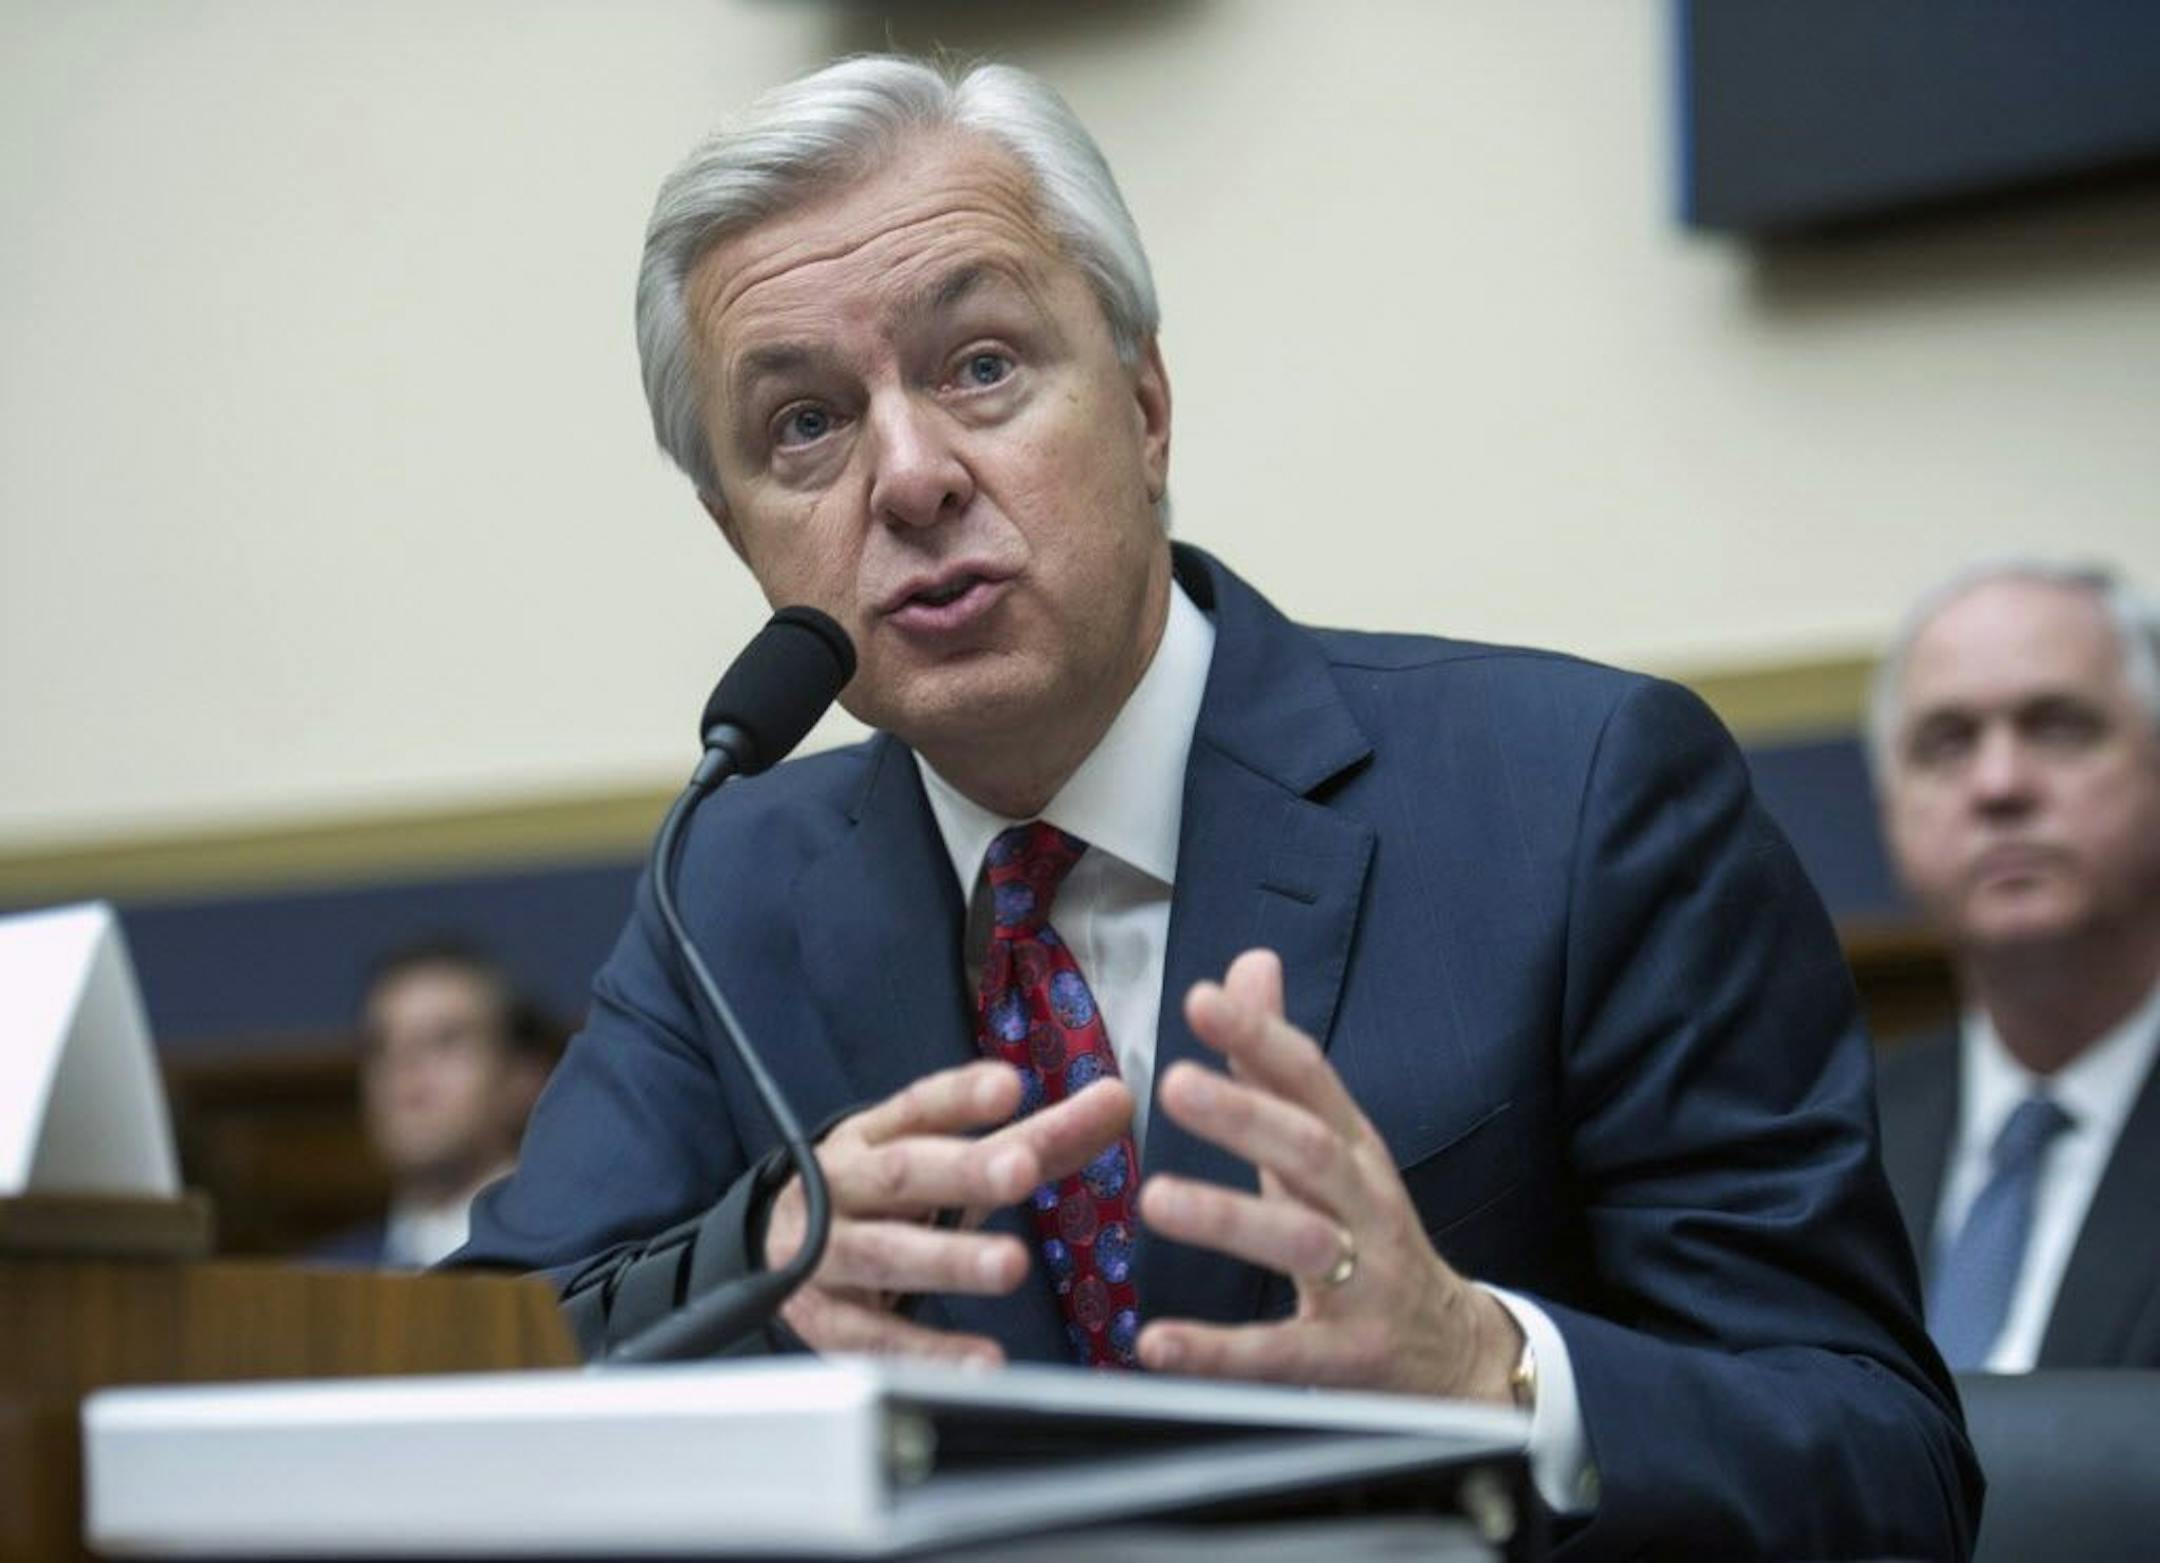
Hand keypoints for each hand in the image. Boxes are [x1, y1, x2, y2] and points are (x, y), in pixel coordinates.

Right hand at [763, 1060, 1132, 1364]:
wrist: (772, 1247)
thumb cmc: (882, 1195)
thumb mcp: (944, 1157)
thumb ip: (1035, 1136)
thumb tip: (1118, 1100)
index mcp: (874, 1136)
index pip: (919, 1107)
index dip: (961, 1096)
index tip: (1009, 1087)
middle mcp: (845, 1185)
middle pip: (903, 1174)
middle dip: (963, 1171)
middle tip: (1022, 1168)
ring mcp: (827, 1252)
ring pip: (887, 1253)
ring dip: (949, 1259)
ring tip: (1011, 1265)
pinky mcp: (825, 1320)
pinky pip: (876, 1338)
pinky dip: (930, 1352)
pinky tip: (983, 1362)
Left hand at [1136, 949, 1521, 1399]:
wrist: (1453, 1353)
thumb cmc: (1366, 1233)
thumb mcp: (1329, 1145)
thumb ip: (1276, 1064)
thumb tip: (1250, 964)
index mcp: (1355, 1149)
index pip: (1311, 1079)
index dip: (1260, 1037)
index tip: (1201, 999)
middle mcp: (1366, 1207)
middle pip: (1312, 1151)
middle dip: (1247, 1115)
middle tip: (1174, 1082)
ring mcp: (1366, 1283)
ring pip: (1304, 1244)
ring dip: (1229, 1219)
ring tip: (1156, 1198)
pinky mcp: (1348, 1359)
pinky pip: (1282, 1353)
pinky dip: (1219, 1350)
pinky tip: (1157, 1343)